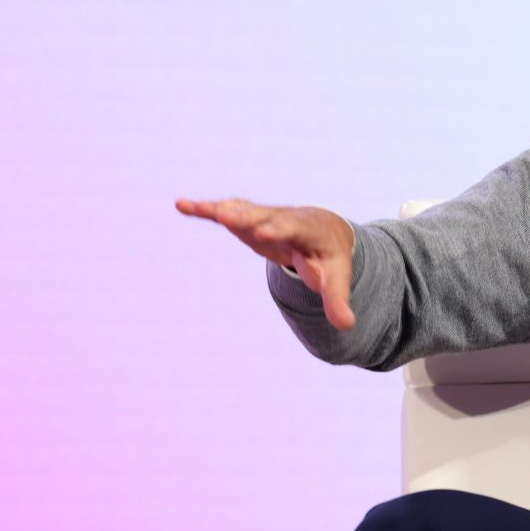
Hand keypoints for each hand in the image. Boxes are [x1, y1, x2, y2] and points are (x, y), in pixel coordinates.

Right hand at [175, 197, 356, 330]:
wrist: (322, 230)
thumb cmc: (328, 257)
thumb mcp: (336, 278)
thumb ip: (338, 300)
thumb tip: (347, 326)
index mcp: (309, 231)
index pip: (295, 228)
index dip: (279, 230)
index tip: (263, 232)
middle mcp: (285, 218)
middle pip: (266, 216)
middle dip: (248, 216)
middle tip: (227, 215)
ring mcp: (264, 217)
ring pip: (243, 211)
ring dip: (222, 210)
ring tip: (197, 207)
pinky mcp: (247, 219)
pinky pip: (225, 213)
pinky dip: (205, 209)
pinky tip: (182, 204)